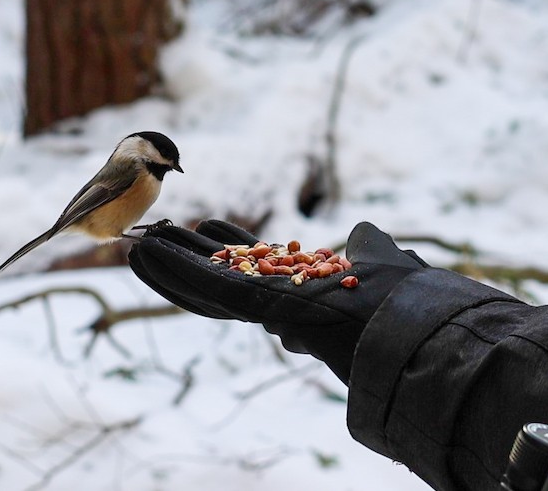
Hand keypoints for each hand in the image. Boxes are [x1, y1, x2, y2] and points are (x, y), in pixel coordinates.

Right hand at [128, 220, 427, 383]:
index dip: (229, 246)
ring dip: (167, 269)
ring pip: (204, 288)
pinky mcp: (258, 309)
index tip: (208, 224)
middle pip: (218, 279)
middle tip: (149, 236)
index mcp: (301, 289)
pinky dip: (176, 274)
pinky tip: (146, 255)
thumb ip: (370, 247)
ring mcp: (265, 307)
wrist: (415, 323)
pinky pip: (211, 292)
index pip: (255, 268)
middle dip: (184, 258)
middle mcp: (278, 302)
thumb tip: (367, 234)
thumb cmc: (404, 296)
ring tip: (133, 246)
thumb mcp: (382, 258)